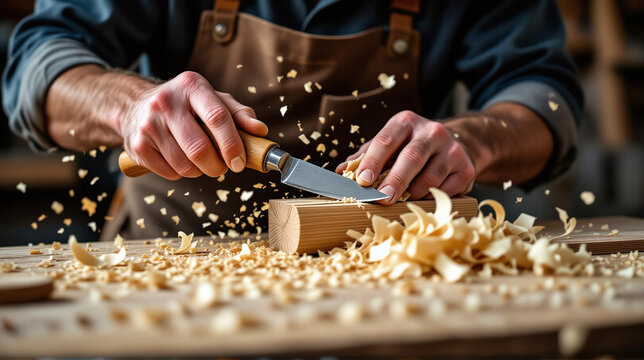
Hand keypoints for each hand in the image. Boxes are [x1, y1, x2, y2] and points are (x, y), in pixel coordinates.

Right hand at [120, 71, 267, 179]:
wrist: (136, 106)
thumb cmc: (185, 105)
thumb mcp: (212, 100)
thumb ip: (238, 114)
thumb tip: (260, 130)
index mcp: (191, 86)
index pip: (217, 118)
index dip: (232, 144)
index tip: (240, 162)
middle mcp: (166, 102)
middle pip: (200, 149)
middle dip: (217, 166)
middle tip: (222, 167)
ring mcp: (149, 124)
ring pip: (185, 165)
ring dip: (200, 171)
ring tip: (200, 161)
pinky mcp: (137, 145)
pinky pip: (170, 173)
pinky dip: (181, 174)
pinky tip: (180, 159)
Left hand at [336, 111, 474, 203]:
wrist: (456, 146)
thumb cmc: (411, 148)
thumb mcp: (389, 145)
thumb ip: (365, 156)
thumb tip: (340, 172)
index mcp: (406, 122)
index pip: (386, 140)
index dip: (373, 160)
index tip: (362, 180)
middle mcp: (431, 131)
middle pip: (411, 157)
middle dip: (394, 180)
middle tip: (381, 198)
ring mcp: (452, 150)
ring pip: (430, 177)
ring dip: (412, 193)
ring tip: (401, 202)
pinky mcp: (466, 169)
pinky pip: (446, 190)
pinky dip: (431, 200)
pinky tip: (422, 201)